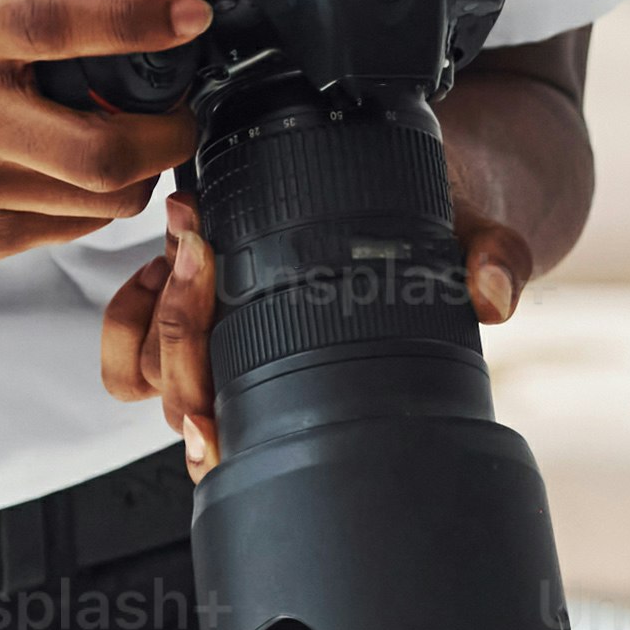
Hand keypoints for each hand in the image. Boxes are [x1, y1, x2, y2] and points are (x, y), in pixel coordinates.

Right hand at [0, 0, 207, 263]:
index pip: (58, 27)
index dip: (138, 22)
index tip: (191, 16)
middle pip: (97, 148)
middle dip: (169, 130)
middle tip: (185, 103)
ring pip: (97, 196)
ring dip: (146, 165)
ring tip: (147, 132)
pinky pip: (72, 227)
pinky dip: (102, 197)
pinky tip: (95, 164)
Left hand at [101, 114, 533, 476]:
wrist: (446, 193)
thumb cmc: (450, 233)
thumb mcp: (483, 238)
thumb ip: (495, 263)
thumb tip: (495, 293)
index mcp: (312, 384)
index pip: (236, 436)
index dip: (210, 427)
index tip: (209, 403)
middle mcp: (256, 372)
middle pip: (174, 391)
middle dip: (177, 328)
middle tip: (203, 255)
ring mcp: (220, 333)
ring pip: (139, 362)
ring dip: (149, 305)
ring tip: (192, 239)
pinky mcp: (197, 284)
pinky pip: (133, 312)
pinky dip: (141, 276)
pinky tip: (184, 225)